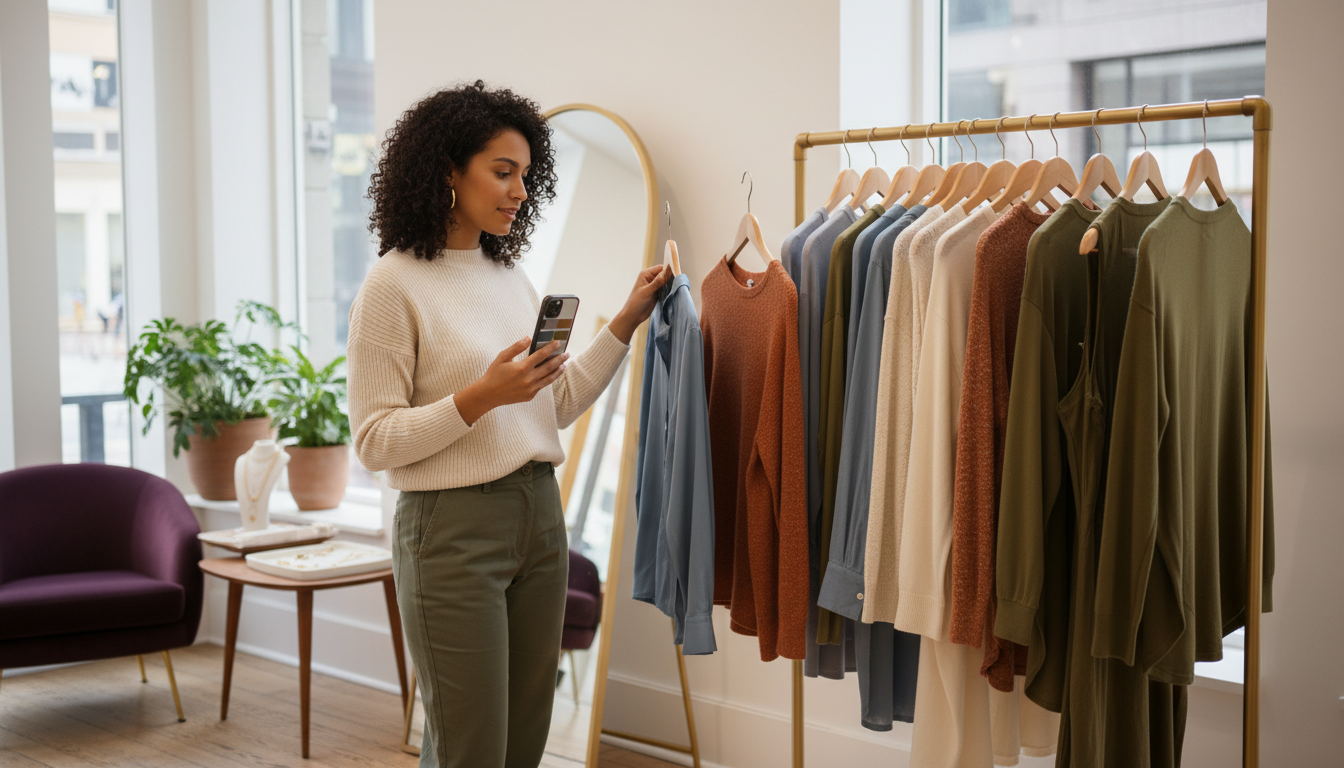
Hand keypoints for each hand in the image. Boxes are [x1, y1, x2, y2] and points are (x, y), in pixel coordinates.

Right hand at [454, 338, 568, 425]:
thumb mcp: (502, 357)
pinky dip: (547, 379)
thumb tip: (528, 338)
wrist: (488, 395)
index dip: (551, 348)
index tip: (558, 342)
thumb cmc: (494, 373)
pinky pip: (541, 386)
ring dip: (558, 371)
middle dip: (560, 359)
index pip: (541, 355)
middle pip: (549, 367)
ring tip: (564, 365)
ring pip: (549, 379)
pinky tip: (551, 374)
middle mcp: (528, 379)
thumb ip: (516, 347)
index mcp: (521, 368)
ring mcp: (530, 389)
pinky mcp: (530, 396)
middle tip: (567, 353)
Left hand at [608, 264, 673, 343]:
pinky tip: (673, 291)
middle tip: (678, 282)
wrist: (633, 316)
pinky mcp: (657, 292)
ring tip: (677, 287)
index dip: (668, 270)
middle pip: (664, 274)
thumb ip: (658, 282)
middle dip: (670, 277)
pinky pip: (665, 288)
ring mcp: (654, 285)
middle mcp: (650, 278)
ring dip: (670, 284)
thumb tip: (667, 272)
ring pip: (665, 281)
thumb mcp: (647, 291)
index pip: (660, 268)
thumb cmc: (636, 302)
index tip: (677, 274)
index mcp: (646, 274)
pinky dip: (669, 289)